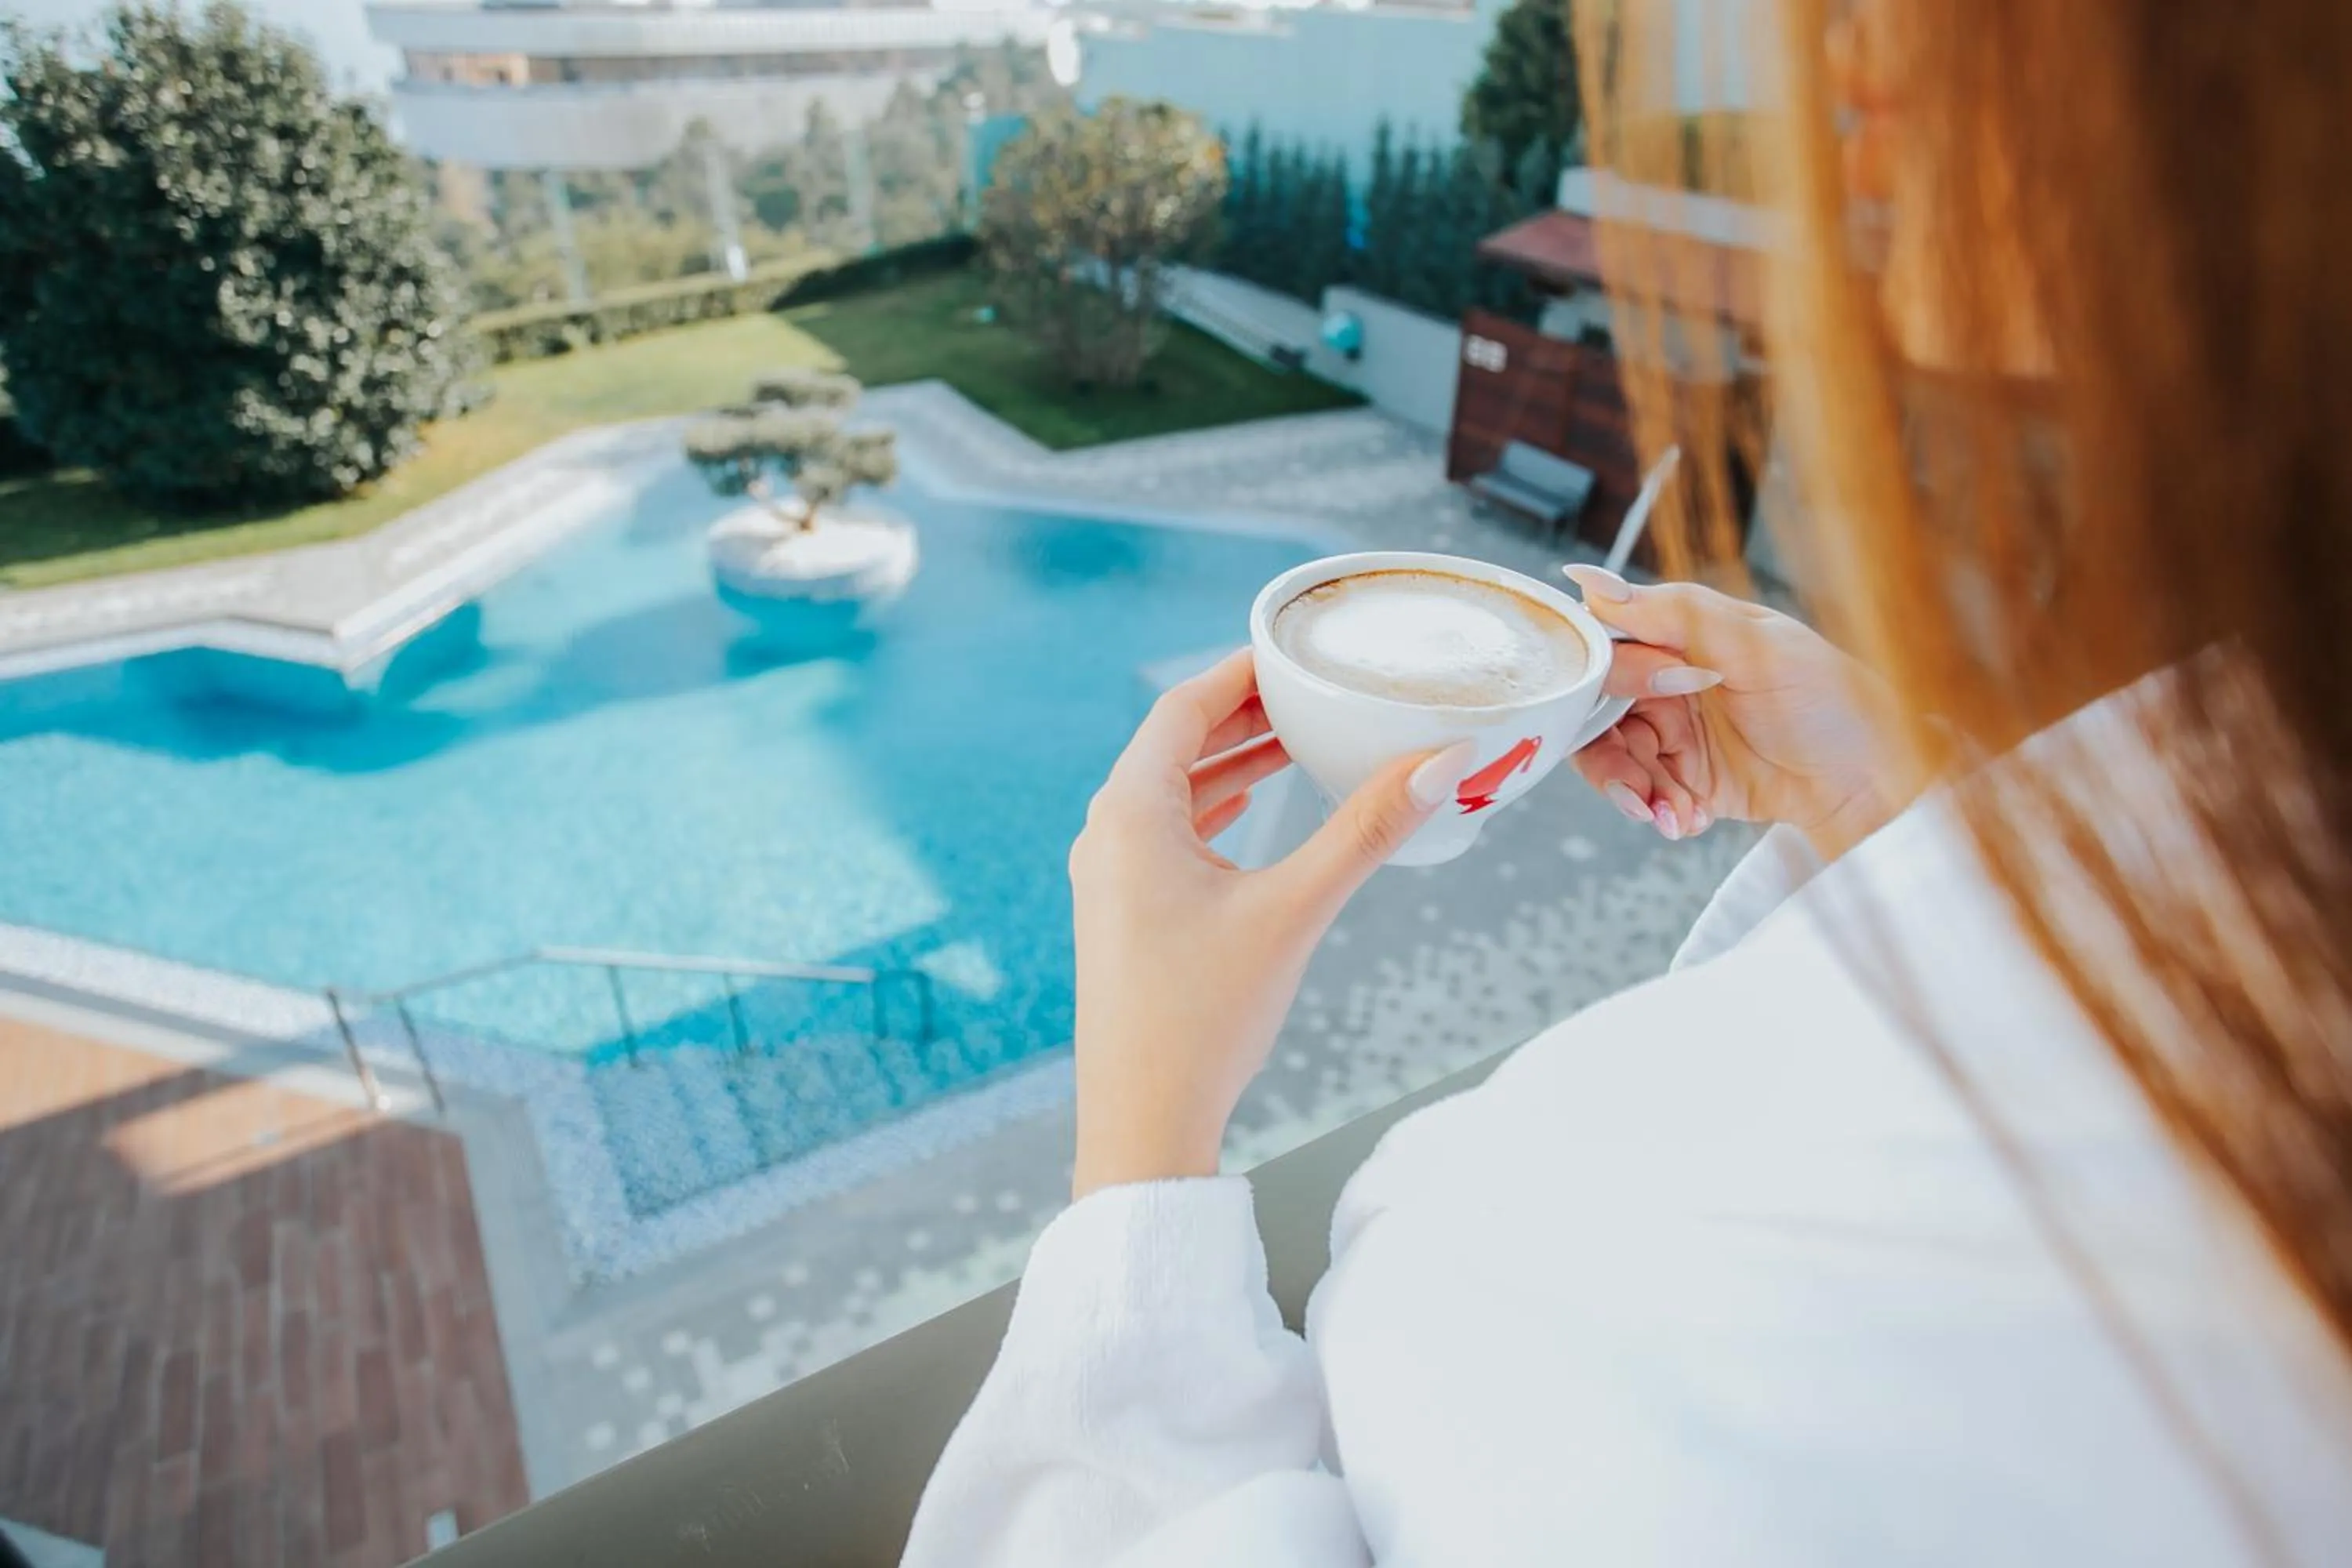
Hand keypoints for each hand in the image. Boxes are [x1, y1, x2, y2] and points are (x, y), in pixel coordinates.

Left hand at [1068, 650, 1476, 1196]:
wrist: (1143, 1121)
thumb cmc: (1203, 1017)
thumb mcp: (1295, 911)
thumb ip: (1366, 830)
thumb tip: (1442, 761)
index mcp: (1129, 813)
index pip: (1183, 708)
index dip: (1239, 671)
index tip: (1293, 649)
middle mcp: (1107, 834)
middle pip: (1175, 744)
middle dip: (1244, 715)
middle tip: (1311, 688)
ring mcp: (1108, 877)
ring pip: (1171, 791)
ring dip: (1232, 764)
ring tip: (1297, 740)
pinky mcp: (1121, 915)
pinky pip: (1166, 834)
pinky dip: (1214, 811)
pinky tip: (1252, 812)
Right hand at [1562, 565, 1922, 859]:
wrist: (1876, 780)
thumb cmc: (1833, 699)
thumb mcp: (1756, 643)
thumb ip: (1673, 613)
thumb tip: (1590, 581)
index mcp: (1680, 637)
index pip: (1604, 645)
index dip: (1600, 675)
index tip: (1626, 699)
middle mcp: (1669, 683)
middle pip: (1595, 710)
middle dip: (1606, 751)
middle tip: (1636, 780)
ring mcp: (1677, 736)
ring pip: (1610, 758)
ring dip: (1627, 789)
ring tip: (1662, 812)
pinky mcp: (1689, 784)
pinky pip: (1644, 797)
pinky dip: (1657, 812)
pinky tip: (1686, 820)